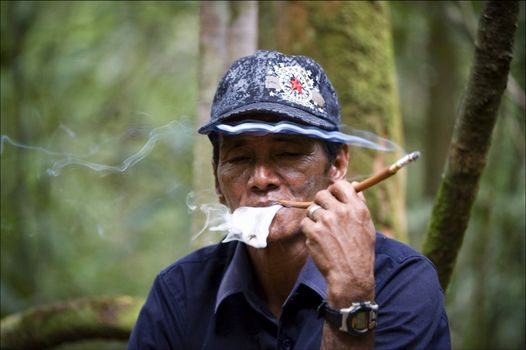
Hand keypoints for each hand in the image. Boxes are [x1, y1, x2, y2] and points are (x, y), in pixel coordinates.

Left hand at [301, 180, 375, 306]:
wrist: (350, 276)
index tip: (333, 196)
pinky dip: (308, 231)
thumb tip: (354, 186)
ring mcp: (326, 221)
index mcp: (357, 209)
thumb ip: (359, 205)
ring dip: (314, 218)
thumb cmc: (360, 252)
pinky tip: (318, 241)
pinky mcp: (313, 232)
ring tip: (323, 232)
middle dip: (321, 203)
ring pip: (312, 209)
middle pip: (322, 194)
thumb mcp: (367, 226)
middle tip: (324, 215)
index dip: (334, 189)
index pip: (342, 185)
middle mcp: (341, 212)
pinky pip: (305, 223)